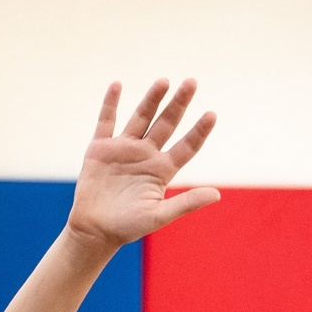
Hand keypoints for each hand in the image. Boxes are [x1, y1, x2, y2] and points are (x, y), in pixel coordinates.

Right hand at [66, 80, 220, 249]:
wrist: (93, 231)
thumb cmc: (127, 227)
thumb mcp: (159, 216)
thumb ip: (186, 203)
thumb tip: (217, 195)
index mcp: (162, 170)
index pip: (187, 146)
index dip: (199, 131)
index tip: (212, 114)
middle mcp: (146, 155)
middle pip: (166, 123)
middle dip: (179, 103)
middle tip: (192, 82)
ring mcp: (123, 149)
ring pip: (141, 117)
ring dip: (152, 99)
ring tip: (164, 81)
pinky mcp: (100, 148)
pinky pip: (106, 121)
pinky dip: (111, 103)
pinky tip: (117, 85)